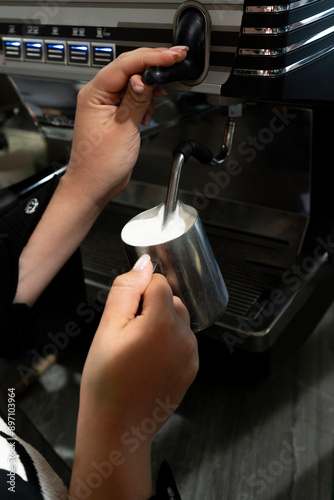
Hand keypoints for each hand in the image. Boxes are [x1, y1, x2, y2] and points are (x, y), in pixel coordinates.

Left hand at [64, 46, 187, 207]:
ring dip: (149, 86)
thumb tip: (146, 78)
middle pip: (128, 68)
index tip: (171, 56)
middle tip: (176, 59)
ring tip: (161, 94)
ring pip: (132, 82)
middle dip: (153, 64)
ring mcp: (106, 105)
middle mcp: (98, 96)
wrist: (93, 185)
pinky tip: (148, 112)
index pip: (125, 65)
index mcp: (94, 94)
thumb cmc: (99, 165)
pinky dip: (145, 101)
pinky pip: (132, 98)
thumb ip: (136, 100)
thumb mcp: (123, 129)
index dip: (151, 58)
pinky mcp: (115, 115)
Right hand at [70, 255, 197, 499]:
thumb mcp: (107, 329)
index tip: (125, 314)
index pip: (158, 282)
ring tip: (137, 351)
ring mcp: (191, 354)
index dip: (138, 293)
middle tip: (127, 334)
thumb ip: (126, 291)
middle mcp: (184, 336)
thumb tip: (143, 265)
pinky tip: (148, 362)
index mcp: (162, 322)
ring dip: (160, 324)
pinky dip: (168, 343)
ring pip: (178, 319)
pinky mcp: (192, 368)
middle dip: (150, 307)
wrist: (118, 428)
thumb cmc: (107, 382)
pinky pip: (183, 341)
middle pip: (171, 299)